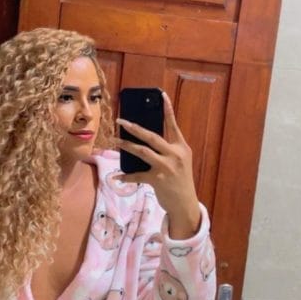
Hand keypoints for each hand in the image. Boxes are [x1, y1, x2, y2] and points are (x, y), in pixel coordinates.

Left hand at [114, 92, 200, 238]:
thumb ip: (168, 149)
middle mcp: (175, 154)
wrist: (185, 204)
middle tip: (120, 121)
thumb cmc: (180, 180)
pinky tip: (117, 177)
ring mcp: (166, 167)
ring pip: (142, 151)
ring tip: (115, 141)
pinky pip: (137, 175)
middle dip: (134, 127)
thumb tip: (146, 138)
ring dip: (126, 145)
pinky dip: (126, 176)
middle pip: (152, 136)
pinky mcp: (157, 180)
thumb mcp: (180, 161)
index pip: (173, 125)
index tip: (161, 95)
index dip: (167, 109)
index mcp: (181, 147)